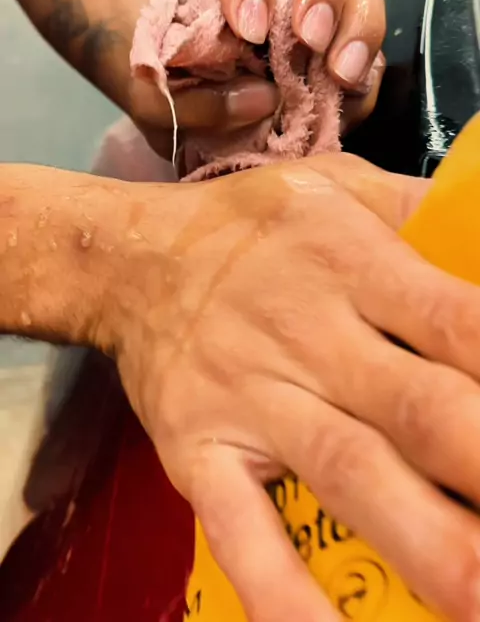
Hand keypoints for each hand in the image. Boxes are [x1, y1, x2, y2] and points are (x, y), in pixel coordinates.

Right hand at [95, 154, 479, 621]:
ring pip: (349, 475)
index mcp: (351, 262)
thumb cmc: (254, 223)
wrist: (135, 258)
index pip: (459, 321)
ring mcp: (251, 398)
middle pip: (420, 410)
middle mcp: (307, 335)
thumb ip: (426, 211)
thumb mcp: (344, 184)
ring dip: (427, 544)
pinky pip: (241, 528)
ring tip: (479, 598)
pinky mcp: (200, 449)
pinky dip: (284, 592)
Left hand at [130, 0, 385, 153]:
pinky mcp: (345, 43)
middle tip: (310, 39)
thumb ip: (194, 101)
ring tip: (340, 74)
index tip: (249, 32)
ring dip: (359, 19)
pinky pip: (375, 38)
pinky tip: (350, 93)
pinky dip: (369, 64)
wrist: (202, 129)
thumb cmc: (174, 101)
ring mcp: (317, 4)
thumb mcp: (162, 103)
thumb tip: (263, 97)